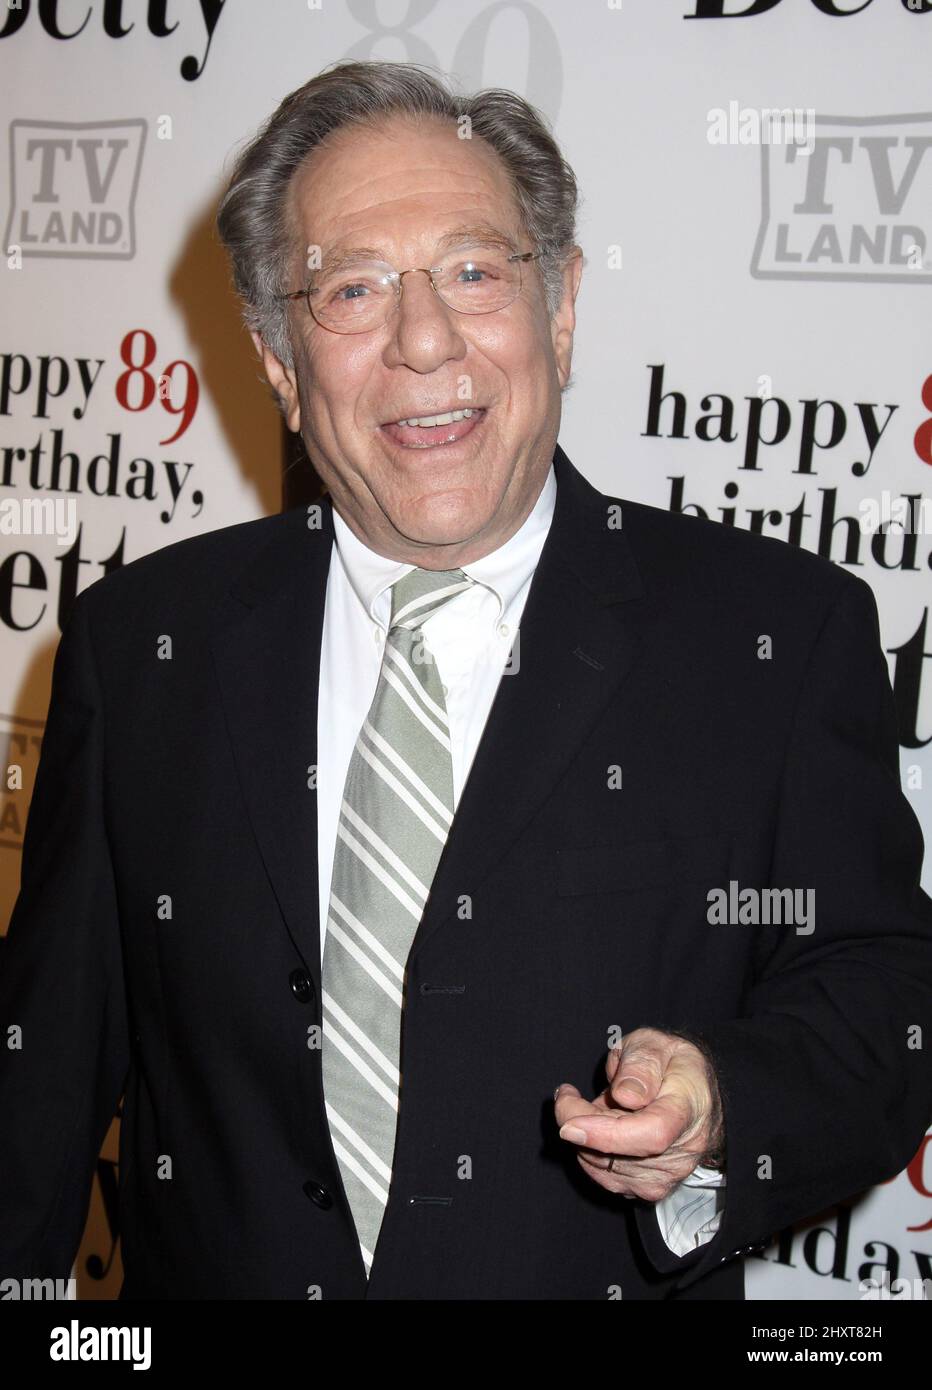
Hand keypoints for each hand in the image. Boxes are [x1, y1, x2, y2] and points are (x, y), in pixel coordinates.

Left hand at [553, 1026, 723, 1201]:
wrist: (690, 1092)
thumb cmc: (669, 1063)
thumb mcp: (656, 1045)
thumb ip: (641, 1064)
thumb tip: (625, 1095)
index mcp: (686, 1111)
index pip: (650, 1134)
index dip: (606, 1134)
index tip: (569, 1124)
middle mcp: (681, 1154)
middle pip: (616, 1153)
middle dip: (579, 1121)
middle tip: (568, 1093)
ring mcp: (664, 1177)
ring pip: (601, 1165)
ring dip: (584, 1134)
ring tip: (596, 1105)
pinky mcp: (646, 1188)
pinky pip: (601, 1174)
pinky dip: (588, 1150)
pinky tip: (598, 1126)